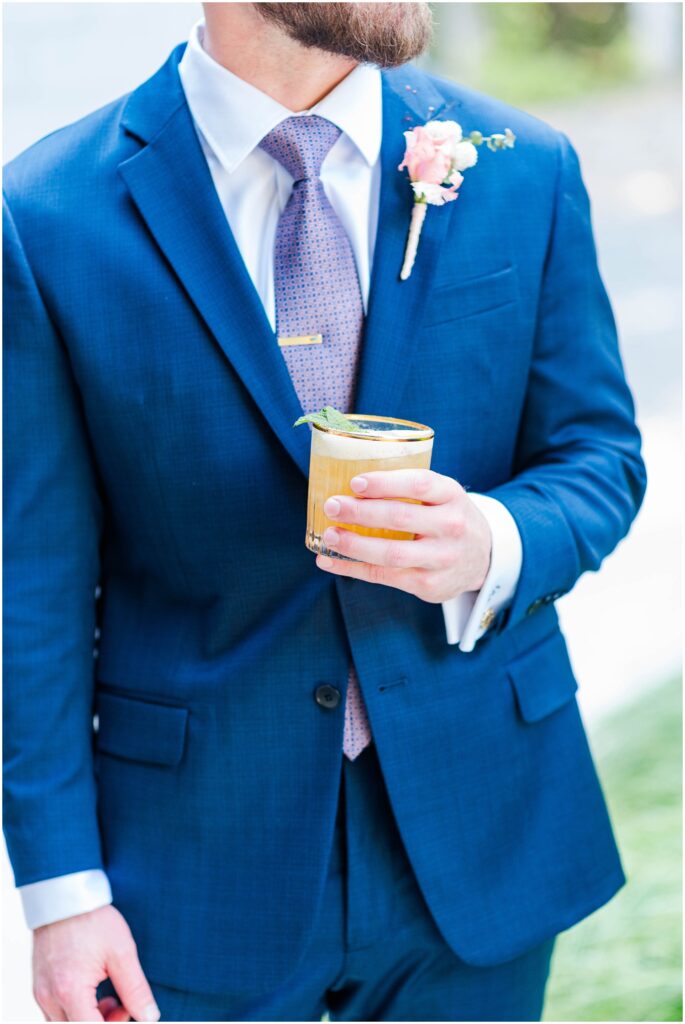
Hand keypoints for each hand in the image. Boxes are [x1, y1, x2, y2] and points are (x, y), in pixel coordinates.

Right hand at [32, 905, 159, 1022]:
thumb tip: (149, 1016)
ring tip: (108, 997)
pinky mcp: (39, 986)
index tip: (128, 1009)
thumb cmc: (93, 920)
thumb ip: (135, 989)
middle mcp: (50, 997)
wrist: (65, 896)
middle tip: (121, 1003)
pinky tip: (92, 991)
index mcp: (70, 990)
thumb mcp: (122, 952)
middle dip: (102, 1022)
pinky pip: (56, 1013)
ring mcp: (41, 992)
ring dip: (88, 1018)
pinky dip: (76, 1010)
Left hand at [315, 469, 491, 602]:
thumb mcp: (443, 496)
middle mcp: (452, 527)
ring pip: (391, 553)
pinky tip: (329, 560)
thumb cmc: (447, 518)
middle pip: (401, 518)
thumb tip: (349, 486)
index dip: (385, 483)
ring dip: (354, 545)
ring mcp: (442, 559)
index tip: (355, 482)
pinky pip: (384, 577)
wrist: (482, 558)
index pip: (420, 484)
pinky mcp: (429, 586)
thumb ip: (409, 489)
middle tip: (331, 505)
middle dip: (361, 512)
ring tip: (329, 535)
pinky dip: (352, 569)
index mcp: (452, 496)